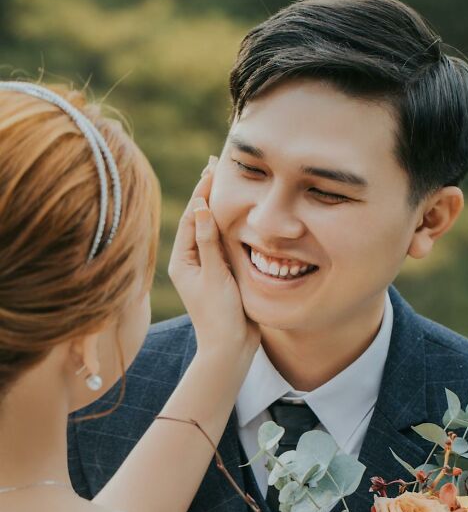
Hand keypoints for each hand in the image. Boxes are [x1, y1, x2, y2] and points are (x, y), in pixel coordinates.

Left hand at [168, 157, 259, 360]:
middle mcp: (192, 261)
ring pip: (214, 230)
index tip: (213, 167)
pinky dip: (232, 226)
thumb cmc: (219, 316)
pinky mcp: (223, 275)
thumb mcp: (214, 276)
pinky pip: (225, 244)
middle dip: (210, 192)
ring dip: (221, 206)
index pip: (192, 216)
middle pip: (201, 219)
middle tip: (218, 163)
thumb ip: (209, 241)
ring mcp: (208, 268)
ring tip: (229, 180)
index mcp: (183, 260)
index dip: (202, 190)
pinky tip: (240, 213)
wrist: (230, 349)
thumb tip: (201, 207)